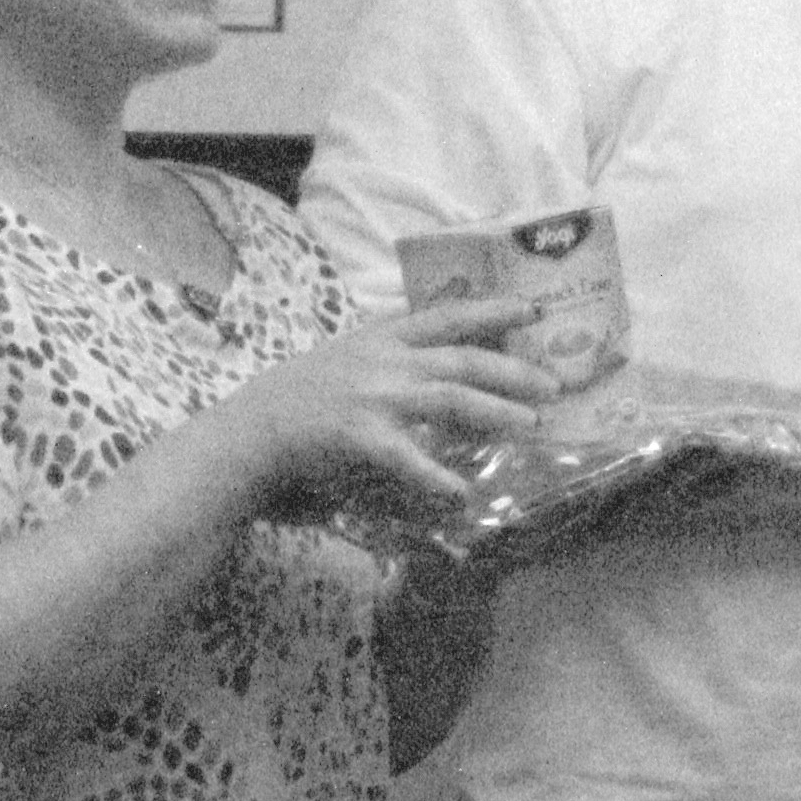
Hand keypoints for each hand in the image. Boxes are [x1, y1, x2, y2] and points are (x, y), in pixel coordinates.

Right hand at [228, 294, 550, 513]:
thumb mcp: (347, 360)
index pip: (448, 315)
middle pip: (463, 359)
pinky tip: (462, 491)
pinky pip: (408, 457)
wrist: (246, 431)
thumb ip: (393, 360)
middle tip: (553, 386)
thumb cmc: (296, 400)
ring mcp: (372, 396)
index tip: (534, 309)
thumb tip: (443, 368)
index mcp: (381, 337)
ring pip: (450, 398)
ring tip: (530, 425)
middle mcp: (383, 360)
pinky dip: (438, 475)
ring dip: (495, 412)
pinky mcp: (357, 435)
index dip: (494, 310)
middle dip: (514, 371)